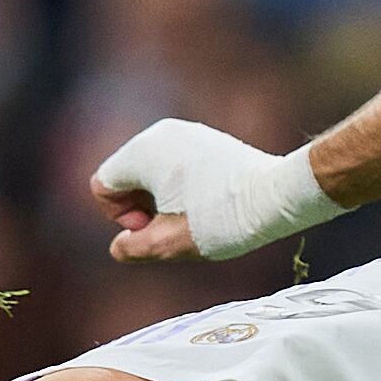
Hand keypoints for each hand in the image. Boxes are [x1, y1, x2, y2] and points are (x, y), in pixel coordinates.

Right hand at [90, 118, 333, 263]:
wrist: (277, 195)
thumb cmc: (223, 219)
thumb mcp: (170, 244)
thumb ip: (133, 248)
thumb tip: (120, 246)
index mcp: (143, 152)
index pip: (102, 186)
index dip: (120, 217)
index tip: (153, 227)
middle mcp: (159, 134)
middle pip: (126, 176)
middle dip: (140, 207)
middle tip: (174, 227)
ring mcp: (185, 133)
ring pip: (152, 171)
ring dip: (161, 199)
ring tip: (192, 217)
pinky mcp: (206, 139)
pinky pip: (175, 165)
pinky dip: (180, 187)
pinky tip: (208, 204)